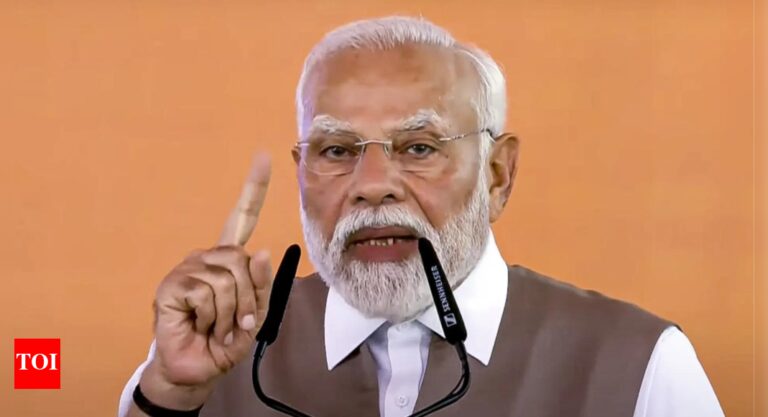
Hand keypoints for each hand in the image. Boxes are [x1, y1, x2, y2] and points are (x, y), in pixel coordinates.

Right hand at [138, 154, 271, 409]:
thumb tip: (261, 250)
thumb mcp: (256, 314)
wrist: (197, 368)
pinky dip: (212, 317)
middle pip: (244, 260)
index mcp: (229, 259)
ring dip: (231, 312)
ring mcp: (187, 269)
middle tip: (236, 321)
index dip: (254, 188)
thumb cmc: (225, 339)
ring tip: (216, 325)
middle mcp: (208, 257)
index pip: (242, 217)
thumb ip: (262, 284)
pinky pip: (206, 292)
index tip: (265, 156)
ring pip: (228, 278)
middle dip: (249, 298)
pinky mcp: (172, 285)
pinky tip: (198, 324)